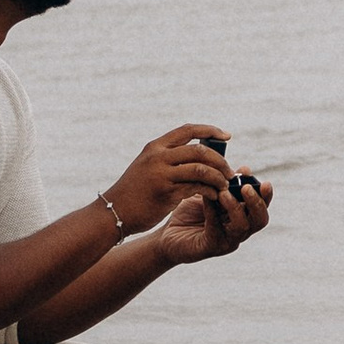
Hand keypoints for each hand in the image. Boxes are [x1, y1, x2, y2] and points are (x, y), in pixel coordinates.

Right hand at [104, 124, 234, 235]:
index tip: (227, 136)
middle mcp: (159, 156)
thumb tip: (202, 155)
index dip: (210, 130)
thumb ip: (169, 158)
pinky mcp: (166, 193)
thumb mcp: (148, 165)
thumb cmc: (135, 191)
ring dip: (218, 177)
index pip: (188, 129)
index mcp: (155, 146)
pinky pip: (196, 188)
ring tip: (225, 185)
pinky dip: (209, 191)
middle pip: (199, 150)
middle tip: (230, 171)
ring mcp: (162, 174)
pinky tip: (214, 196)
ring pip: (201, 169)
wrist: (113, 213)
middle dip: (220, 160)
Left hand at [149, 169, 272, 267]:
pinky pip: (217, 230)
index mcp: (242, 217)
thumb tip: (244, 169)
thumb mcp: (210, 194)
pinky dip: (213, 214)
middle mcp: (239, 231)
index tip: (264, 181)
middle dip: (257, 203)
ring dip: (236, 208)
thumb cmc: (190, 213)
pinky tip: (207, 200)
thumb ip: (225, 185)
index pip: (262, 208)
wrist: (166, 235)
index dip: (266, 195)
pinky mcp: (210, 247)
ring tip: (224, 193)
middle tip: (247, 188)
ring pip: (242, 227)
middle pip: (260, 220)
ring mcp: (227, 241)